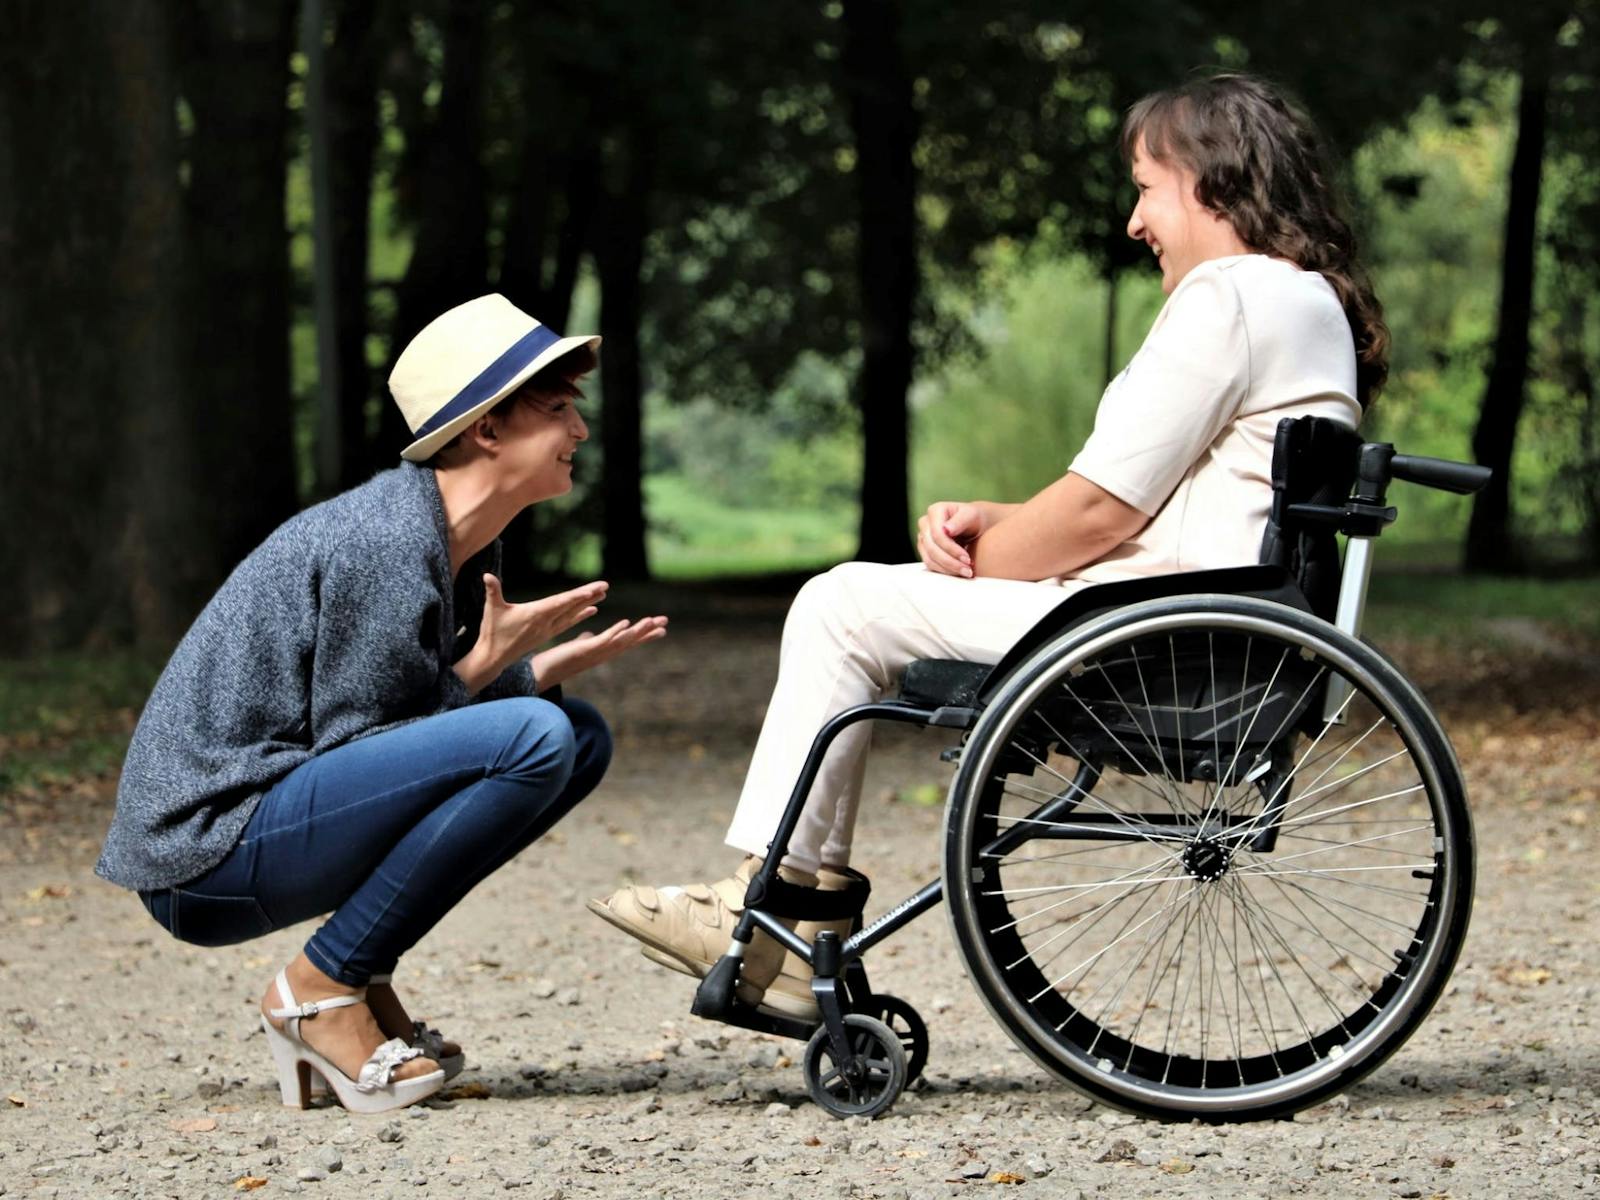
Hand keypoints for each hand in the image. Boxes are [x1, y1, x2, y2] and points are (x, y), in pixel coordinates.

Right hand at [456, 577, 608, 693]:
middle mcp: (545, 622)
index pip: (560, 602)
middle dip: (588, 595)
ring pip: (572, 614)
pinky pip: (568, 622)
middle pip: (571, 607)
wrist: (494, 657)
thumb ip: (492, 591)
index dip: (577, 596)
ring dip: (587, 604)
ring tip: (603, 594)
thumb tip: (486, 576)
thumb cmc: (492, 631)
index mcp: (535, 614)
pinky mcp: (547, 634)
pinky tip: (592, 610)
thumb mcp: (491, 610)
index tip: (592, 589)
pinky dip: (580, 615)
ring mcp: (548, 629)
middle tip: (605, 585)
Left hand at [533, 614, 668, 689]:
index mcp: (602, 651)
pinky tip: (626, 623)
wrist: (541, 673)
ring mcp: (595, 653)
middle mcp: (603, 654)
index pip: (627, 641)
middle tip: (666, 622)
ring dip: (637, 631)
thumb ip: (585, 641)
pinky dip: (615, 632)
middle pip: (630, 641)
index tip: (661, 628)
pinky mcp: (584, 651)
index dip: (643, 635)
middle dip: (648, 632)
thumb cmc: (558, 662)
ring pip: (621, 641)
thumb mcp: (575, 648)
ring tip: (652, 621)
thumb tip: (589, 634)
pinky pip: (603, 640)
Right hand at [916, 501, 984, 576]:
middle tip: (968, 570)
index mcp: (935, 511)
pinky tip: (959, 572)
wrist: (975, 525)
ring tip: (966, 573)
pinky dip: (945, 571)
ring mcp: (923, 538)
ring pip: (929, 559)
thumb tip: (946, 530)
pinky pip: (931, 565)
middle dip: (950, 562)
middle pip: (932, 548)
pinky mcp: (925, 551)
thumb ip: (960, 521)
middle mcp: (925, 523)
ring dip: (948, 569)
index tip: (967, 559)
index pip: (937, 534)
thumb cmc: (974, 518)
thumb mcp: (972, 515)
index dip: (951, 549)